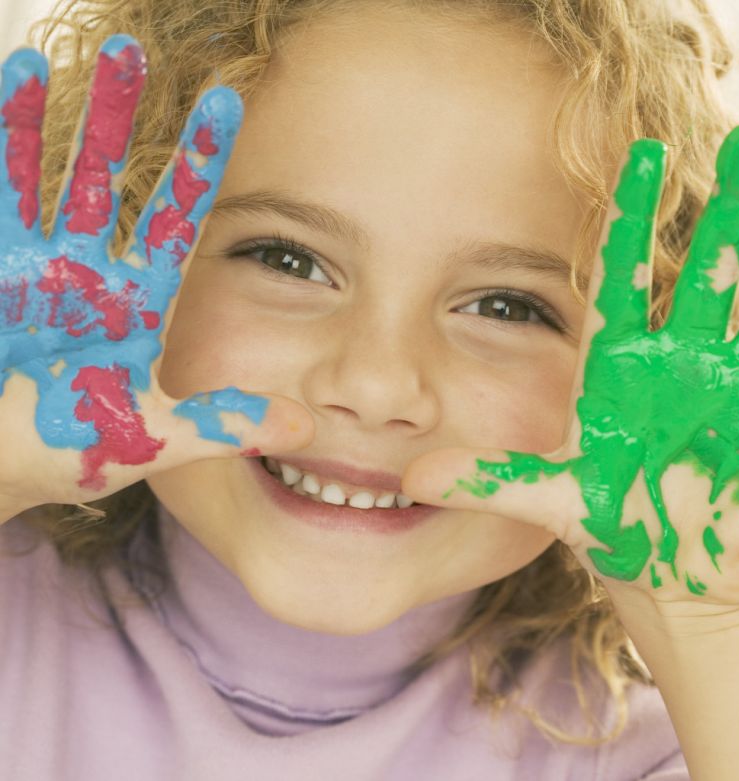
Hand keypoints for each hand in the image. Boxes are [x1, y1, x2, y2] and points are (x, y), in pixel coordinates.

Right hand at [0, 35, 311, 511]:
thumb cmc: (70, 452)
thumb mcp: (152, 436)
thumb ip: (220, 425)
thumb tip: (304, 426)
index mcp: (138, 305)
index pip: (177, 221)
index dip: (197, 165)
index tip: (226, 105)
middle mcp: (91, 274)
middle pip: (111, 181)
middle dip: (119, 118)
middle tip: (133, 49)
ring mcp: (40, 266)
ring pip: (54, 174)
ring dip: (62, 117)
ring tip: (71, 56)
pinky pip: (2, 193)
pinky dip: (6, 141)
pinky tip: (18, 77)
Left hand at [404, 124, 738, 609]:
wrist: (674, 570)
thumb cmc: (611, 523)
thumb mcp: (549, 499)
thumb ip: (490, 480)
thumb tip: (414, 478)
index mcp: (619, 371)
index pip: (621, 282)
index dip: (628, 223)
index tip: (636, 157)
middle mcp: (677, 365)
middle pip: (701, 276)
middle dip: (726, 211)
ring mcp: (729, 388)